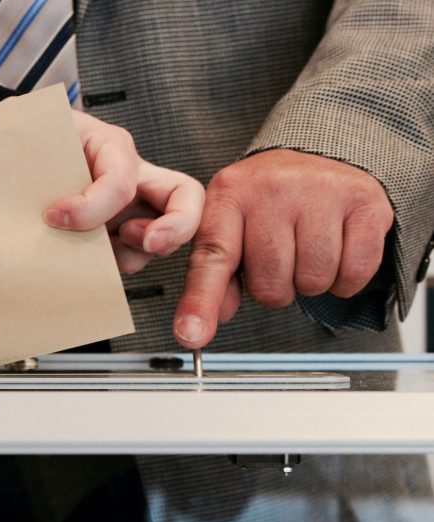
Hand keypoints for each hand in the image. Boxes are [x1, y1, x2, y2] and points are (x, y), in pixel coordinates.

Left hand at [44, 110, 204, 272]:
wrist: (22, 154)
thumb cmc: (30, 141)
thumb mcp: (31, 138)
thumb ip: (33, 159)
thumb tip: (39, 207)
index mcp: (109, 145)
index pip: (120, 180)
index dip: (91, 206)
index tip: (52, 216)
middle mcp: (133, 176)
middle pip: (185, 197)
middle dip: (177, 226)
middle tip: (148, 244)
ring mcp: (133, 207)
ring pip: (162, 237)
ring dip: (135, 254)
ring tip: (96, 253)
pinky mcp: (121, 233)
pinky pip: (135, 255)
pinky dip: (117, 266)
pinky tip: (88, 262)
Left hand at [173, 149, 393, 347]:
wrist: (319, 154)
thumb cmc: (268, 199)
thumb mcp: (230, 225)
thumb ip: (214, 276)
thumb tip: (200, 323)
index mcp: (230, 195)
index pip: (213, 257)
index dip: (200, 301)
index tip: (190, 335)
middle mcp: (272, 189)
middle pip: (270, 283)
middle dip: (275, 288)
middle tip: (279, 261)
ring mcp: (321, 192)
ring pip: (313, 280)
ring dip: (310, 282)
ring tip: (305, 251)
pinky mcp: (363, 202)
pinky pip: (354, 272)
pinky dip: (346, 278)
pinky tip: (336, 252)